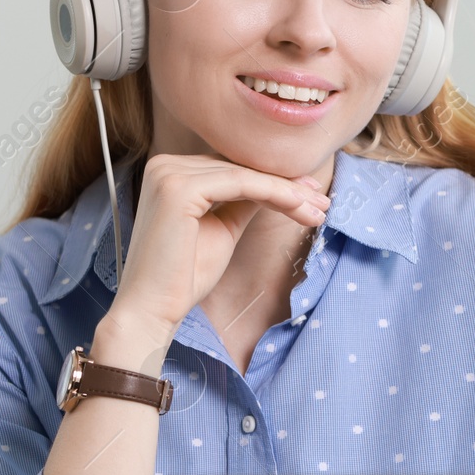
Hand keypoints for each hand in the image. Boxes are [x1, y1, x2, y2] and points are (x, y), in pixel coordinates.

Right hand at [101, 153, 329, 344]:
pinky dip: (275, 194)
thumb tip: (278, 186)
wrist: (152, 310)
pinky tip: (299, 208)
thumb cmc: (183, 277)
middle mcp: (164, 164)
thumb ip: (244, 202)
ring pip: (246, 175)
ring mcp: (168, 173)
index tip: (310, 195)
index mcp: (169, 172)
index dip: (274, 181)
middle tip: (322, 201)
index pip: (232, 169)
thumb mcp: (222, 229)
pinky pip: (241, 184)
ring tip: (318, 210)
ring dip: (288, 192)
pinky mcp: (179, 187)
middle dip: (287, 186)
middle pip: (241, 169)